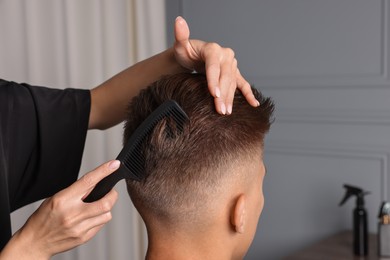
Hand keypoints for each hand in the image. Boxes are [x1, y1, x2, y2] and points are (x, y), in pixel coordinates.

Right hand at [1, 160, 119, 259]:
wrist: (35, 242)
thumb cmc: (44, 218)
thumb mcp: (55, 198)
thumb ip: (76, 192)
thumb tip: (95, 183)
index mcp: (64, 200)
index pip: (89, 181)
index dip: (104, 171)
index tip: (114, 165)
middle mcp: (73, 214)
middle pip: (105, 202)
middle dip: (112, 195)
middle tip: (110, 192)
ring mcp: (79, 227)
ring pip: (107, 214)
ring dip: (106, 208)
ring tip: (97, 207)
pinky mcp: (83, 237)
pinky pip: (101, 225)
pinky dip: (100, 219)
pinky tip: (91, 218)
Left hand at [173, 16, 259, 114]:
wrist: (193, 57)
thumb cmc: (186, 52)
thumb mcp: (181, 45)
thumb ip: (180, 36)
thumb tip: (179, 22)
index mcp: (213, 49)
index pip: (214, 66)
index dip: (214, 80)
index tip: (213, 94)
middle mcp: (225, 56)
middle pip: (225, 76)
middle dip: (222, 94)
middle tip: (219, 110)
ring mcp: (232, 65)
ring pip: (232, 83)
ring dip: (231, 98)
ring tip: (226, 112)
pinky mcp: (234, 73)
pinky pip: (243, 84)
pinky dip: (249, 94)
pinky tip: (254, 104)